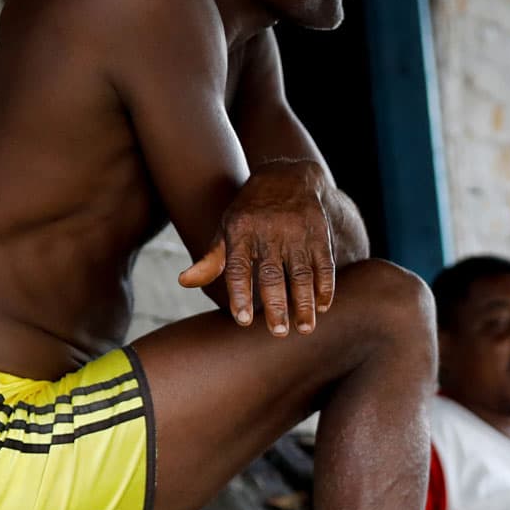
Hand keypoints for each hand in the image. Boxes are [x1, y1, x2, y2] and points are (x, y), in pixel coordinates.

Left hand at [176, 160, 335, 336]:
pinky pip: (324, 264)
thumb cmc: (250, 213)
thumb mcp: (227, 229)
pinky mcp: (319, 233)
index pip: (237, 268)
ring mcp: (296, 232)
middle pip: (272, 274)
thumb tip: (185, 282)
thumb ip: (210, 260)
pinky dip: (325, 286)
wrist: (287, 177)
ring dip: (304, 302)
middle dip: (276, 306)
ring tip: (305, 329)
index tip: (243, 320)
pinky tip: (323, 306)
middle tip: (278, 333)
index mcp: (241, 231)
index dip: (240, 294)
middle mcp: (269, 232)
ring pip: (301, 273)